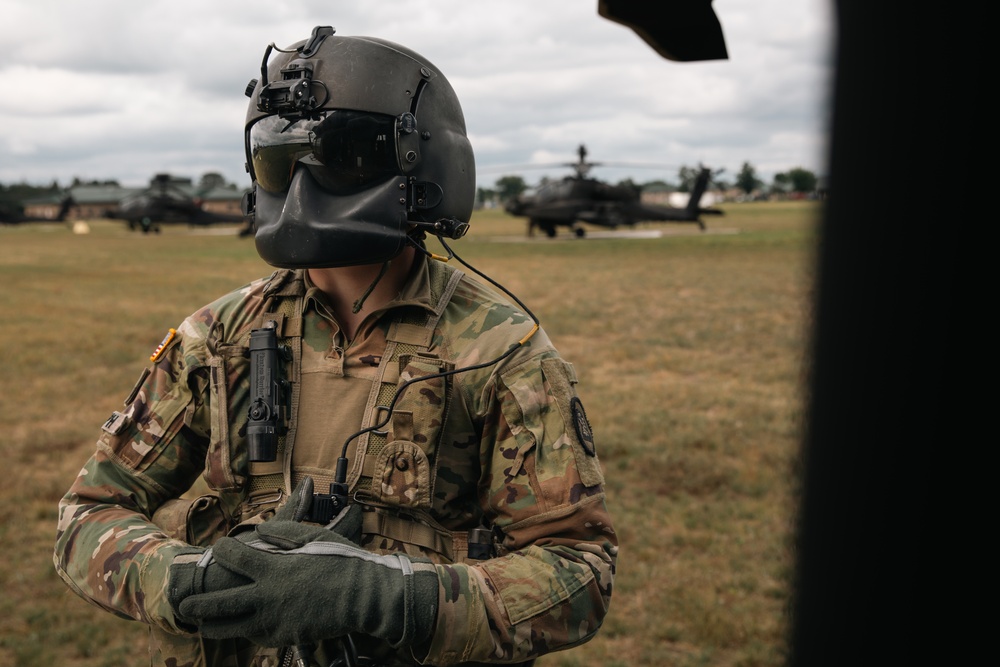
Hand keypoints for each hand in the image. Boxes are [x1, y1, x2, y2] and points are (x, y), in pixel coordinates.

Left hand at [176, 521, 438, 647]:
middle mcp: (266, 596)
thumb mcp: (310, 536)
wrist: (361, 596)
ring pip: (231, 627)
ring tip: (201, 624)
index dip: (222, 551)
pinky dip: (246, 631)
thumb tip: (261, 531)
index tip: (217, 549)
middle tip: (182, 605)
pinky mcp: (284, 636)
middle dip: (197, 604)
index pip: (233, 557)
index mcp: (271, 567)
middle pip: (219, 603)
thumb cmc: (340, 559)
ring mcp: (274, 619)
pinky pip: (257, 636)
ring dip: (212, 625)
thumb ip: (281, 533)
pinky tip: (241, 628)